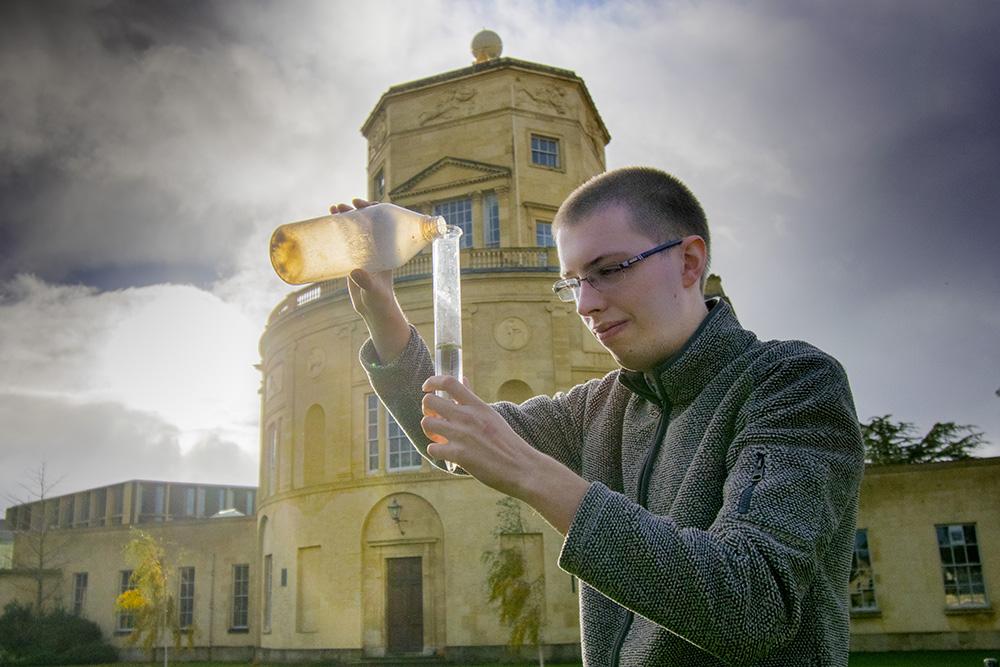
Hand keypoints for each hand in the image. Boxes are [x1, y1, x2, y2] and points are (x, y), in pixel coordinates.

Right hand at [329, 198, 409, 362]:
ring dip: (344, 218)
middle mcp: (376, 247)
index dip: (372, 209)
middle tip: (341, 207)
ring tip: (332, 209)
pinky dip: (336, 232)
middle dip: (354, 211)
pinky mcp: (353, 260)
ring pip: (354, 230)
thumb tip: (355, 272)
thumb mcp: (374, 290)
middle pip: (366, 222)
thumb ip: (366, 282)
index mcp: (386, 249)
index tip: (360, 205)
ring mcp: (364, 252)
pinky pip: (345, 241)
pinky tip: (326, 225)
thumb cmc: (380, 300)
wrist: (374, 310)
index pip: (382, 223)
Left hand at [421, 375, 589, 532]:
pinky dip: (436, 452)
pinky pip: (432, 449)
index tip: (427, 388)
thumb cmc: (507, 442)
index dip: (432, 382)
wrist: (522, 467)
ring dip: (430, 431)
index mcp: (477, 405)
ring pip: (427, 423)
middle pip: (429, 401)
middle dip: (427, 410)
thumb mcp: (491, 415)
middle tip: (435, 418)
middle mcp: (467, 417)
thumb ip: (472, 400)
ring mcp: (461, 435)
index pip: (448, 382)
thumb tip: (463, 380)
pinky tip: (446, 453)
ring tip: (439, 437)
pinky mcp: (458, 455)